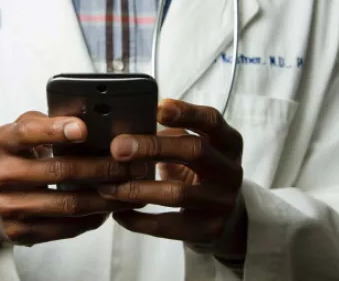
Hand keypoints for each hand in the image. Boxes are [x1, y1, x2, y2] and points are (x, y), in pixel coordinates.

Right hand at [0, 111, 143, 264]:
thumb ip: (46, 123)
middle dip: (103, 168)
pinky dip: (93, 218)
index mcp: (2, 141)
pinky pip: (65, 227)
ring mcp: (8, 206)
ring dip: (106, 197)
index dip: (56, 130)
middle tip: (133, 165)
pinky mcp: (19, 232)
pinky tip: (110, 208)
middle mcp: (2, 174)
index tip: (84, 129)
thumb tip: (89, 116)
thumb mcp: (18, 133)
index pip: (29, 132)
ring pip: (69, 204)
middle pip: (60, 171)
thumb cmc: (11, 157)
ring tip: (131, 189)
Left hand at [98, 100, 246, 259]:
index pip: (211, 120)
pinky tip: (119, 213)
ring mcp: (222, 202)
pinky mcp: (209, 230)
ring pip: (178, 193)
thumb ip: (170, 134)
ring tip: (108, 186)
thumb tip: (126, 127)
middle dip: (152, 147)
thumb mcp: (194, 148)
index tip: (157, 108)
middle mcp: (230, 171)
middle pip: (194, 151)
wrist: (227, 218)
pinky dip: (139, 220)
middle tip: (118, 148)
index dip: (186, 112)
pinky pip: (168, 226)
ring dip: (138, 188)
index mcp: (227, 142)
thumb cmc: (199, 172)